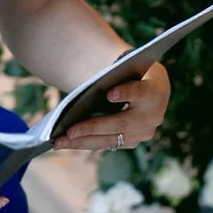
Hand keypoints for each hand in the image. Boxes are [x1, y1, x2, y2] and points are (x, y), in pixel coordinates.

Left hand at [52, 61, 170, 151]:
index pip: (140, 92)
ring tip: (59, 141)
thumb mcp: (128, 69)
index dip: (126, 93)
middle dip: (92, 127)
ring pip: (110, 139)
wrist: (151, 89)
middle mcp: (152, 116)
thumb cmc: (132, 73)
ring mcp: (143, 133)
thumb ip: (114, 76)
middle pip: (119, 122)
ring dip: (82, 141)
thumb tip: (85, 91)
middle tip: (70, 130)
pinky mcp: (132, 142)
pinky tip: (65, 142)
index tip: (110, 94)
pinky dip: (84, 142)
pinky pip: (105, 144)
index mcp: (153, 92)